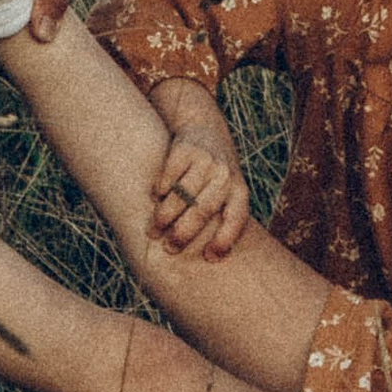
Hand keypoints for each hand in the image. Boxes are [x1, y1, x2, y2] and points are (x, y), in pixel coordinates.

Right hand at [148, 108, 250, 260]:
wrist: (205, 129)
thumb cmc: (214, 175)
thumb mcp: (227, 192)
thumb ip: (220, 219)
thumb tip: (209, 262)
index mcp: (239, 191)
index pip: (236, 219)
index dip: (224, 240)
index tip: (209, 258)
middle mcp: (225, 175)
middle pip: (203, 211)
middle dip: (183, 234)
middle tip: (169, 249)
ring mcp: (206, 161)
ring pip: (182, 195)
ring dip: (164, 217)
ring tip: (153, 231)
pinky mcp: (186, 150)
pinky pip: (169, 176)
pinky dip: (159, 191)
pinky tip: (154, 199)